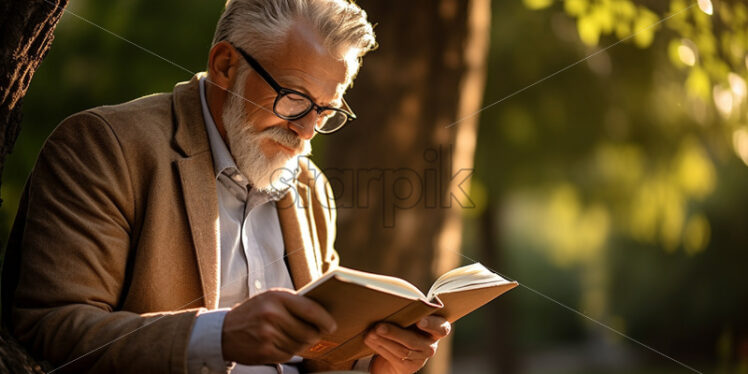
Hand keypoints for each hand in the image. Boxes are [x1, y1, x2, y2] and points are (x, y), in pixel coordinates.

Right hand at [221, 288, 336, 364]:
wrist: (224, 331)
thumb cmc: (253, 312)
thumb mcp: (270, 299)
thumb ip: (294, 303)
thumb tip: (322, 315)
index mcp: (277, 297)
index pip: (310, 309)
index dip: (325, 319)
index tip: (332, 325)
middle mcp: (272, 315)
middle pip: (308, 331)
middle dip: (315, 335)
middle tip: (316, 334)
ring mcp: (268, 334)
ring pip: (300, 345)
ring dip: (302, 344)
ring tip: (294, 337)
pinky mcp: (264, 351)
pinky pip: (289, 355)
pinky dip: (290, 352)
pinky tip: (282, 344)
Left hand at [364, 316, 450, 373]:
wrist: (396, 348)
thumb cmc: (404, 323)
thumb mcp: (409, 316)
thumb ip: (408, 311)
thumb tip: (389, 299)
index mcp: (437, 328)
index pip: (441, 328)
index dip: (431, 325)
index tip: (419, 321)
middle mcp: (431, 345)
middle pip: (414, 341)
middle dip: (394, 333)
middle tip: (379, 326)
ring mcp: (420, 358)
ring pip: (402, 350)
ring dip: (383, 341)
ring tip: (371, 333)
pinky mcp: (408, 367)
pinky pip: (394, 357)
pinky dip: (380, 347)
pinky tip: (370, 340)